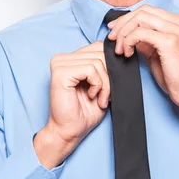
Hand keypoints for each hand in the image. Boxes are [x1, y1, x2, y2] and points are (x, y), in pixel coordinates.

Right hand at [34, 41, 109, 166]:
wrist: (71, 131)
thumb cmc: (85, 111)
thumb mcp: (100, 83)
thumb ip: (104, 66)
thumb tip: (120, 51)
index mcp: (69, 58)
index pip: (98, 47)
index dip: (110, 64)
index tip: (110, 85)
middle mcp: (62, 58)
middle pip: (100, 53)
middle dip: (109, 76)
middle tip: (105, 96)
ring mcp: (59, 64)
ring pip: (97, 62)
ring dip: (104, 84)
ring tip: (99, 98)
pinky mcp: (60, 73)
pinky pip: (90, 69)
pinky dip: (97, 84)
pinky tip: (92, 96)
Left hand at [106, 4, 178, 125]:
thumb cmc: (178, 77)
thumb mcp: (159, 53)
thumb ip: (146, 40)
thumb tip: (128, 34)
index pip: (148, 11)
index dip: (128, 18)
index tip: (115, 29)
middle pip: (143, 11)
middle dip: (122, 23)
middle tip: (112, 38)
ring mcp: (177, 30)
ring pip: (139, 18)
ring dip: (124, 33)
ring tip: (120, 49)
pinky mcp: (170, 41)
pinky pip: (140, 33)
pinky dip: (128, 41)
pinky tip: (127, 53)